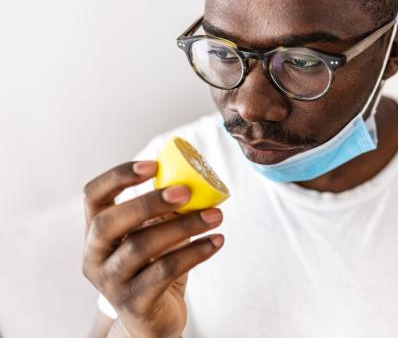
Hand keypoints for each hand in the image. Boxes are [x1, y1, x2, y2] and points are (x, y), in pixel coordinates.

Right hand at [82, 161, 224, 337]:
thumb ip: (162, 213)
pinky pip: (165, 271)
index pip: (93, 195)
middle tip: (187, 192)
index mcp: (96, 233)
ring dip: (184, 226)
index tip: (153, 164)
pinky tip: (216, 241)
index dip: (118, 176)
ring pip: (142, 246)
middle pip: (110, 222)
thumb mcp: (151, 237)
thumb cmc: (152, 269)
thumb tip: (196, 182)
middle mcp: (94, 256)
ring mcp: (111, 282)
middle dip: (149, 202)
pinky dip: (195, 252)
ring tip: (215, 216)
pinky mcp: (134, 302)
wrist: (152, 322)